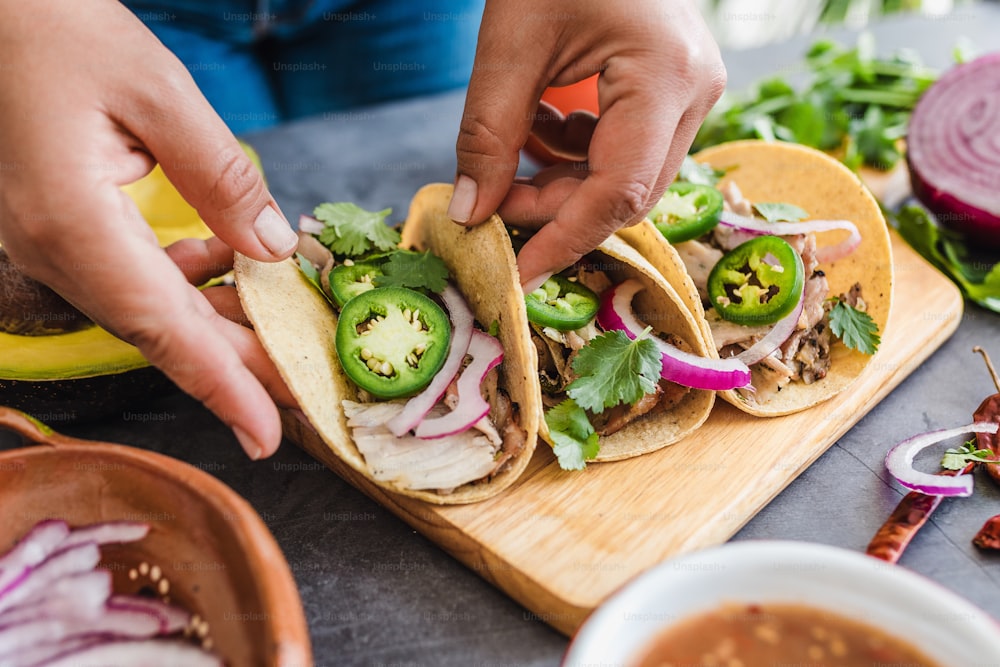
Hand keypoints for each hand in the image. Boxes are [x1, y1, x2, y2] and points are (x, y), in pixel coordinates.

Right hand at [0, 0, 296, 458]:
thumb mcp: (156, 91)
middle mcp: (56, 249)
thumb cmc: (53, 29)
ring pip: (151, 307)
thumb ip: (220, 176)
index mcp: (75, 224)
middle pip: (164, 330)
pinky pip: (132, 275)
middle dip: (241, 364)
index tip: (267, 436)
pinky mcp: (60, 225)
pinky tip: (227, 261)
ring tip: (287, 324)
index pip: (163, 329)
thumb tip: (269, 248)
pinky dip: (188, 279)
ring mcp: (52, 241)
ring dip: (220, 322)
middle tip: (309, 383)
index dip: (221, 388)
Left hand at [449, 0, 724, 289]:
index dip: (564, 240)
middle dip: (556, 210)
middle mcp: (694, 92)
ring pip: (625, 176)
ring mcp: (690, 90)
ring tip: (511, 152)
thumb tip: (472, 213)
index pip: (619, 193)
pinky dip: (576, 154)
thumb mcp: (509, 42)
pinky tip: (542, 122)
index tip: (517, 275)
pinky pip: (626, 148)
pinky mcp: (672, 88)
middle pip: (626, 192)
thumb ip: (488, 133)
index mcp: (666, 78)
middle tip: (494, 204)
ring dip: (562, 182)